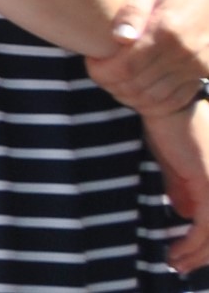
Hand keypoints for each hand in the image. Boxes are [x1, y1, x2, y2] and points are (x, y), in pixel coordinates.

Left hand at [92, 0, 208, 111]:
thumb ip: (133, 10)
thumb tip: (120, 38)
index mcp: (168, 32)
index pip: (126, 68)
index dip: (101, 71)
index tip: (91, 60)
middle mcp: (185, 54)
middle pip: (137, 87)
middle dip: (110, 84)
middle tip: (99, 70)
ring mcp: (198, 67)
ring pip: (155, 99)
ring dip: (128, 96)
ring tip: (114, 79)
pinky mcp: (206, 73)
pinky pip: (176, 100)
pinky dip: (153, 103)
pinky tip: (137, 91)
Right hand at [151, 97, 208, 274]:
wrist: (165, 105)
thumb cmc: (167, 125)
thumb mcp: (175, 164)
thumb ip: (182, 188)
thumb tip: (184, 212)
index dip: (206, 242)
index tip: (186, 253)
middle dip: (202, 254)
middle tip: (180, 264)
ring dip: (195, 255)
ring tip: (175, 263)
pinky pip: (205, 228)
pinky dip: (191, 245)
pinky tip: (175, 253)